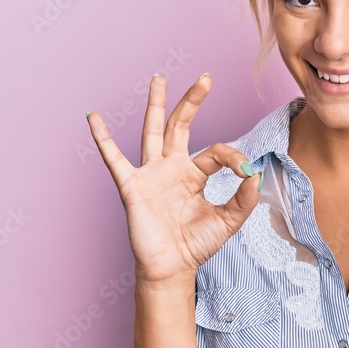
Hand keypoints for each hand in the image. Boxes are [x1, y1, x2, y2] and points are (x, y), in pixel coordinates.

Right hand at [86, 73, 261, 284]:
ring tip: (159, 78)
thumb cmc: (196, 245)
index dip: (234, 158)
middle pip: (180, 126)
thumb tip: (255, 173)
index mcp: (194, 174)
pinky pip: (114, 159)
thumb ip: (244, 198)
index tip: (246, 172)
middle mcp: (172, 168)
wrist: (171, 269)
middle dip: (191, 101)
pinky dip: (103, 138)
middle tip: (205, 78)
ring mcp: (151, 174)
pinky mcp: (132, 186)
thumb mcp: (229, 221)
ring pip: (152, 131)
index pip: (216, 152)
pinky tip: (94, 117)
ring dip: (156, 104)